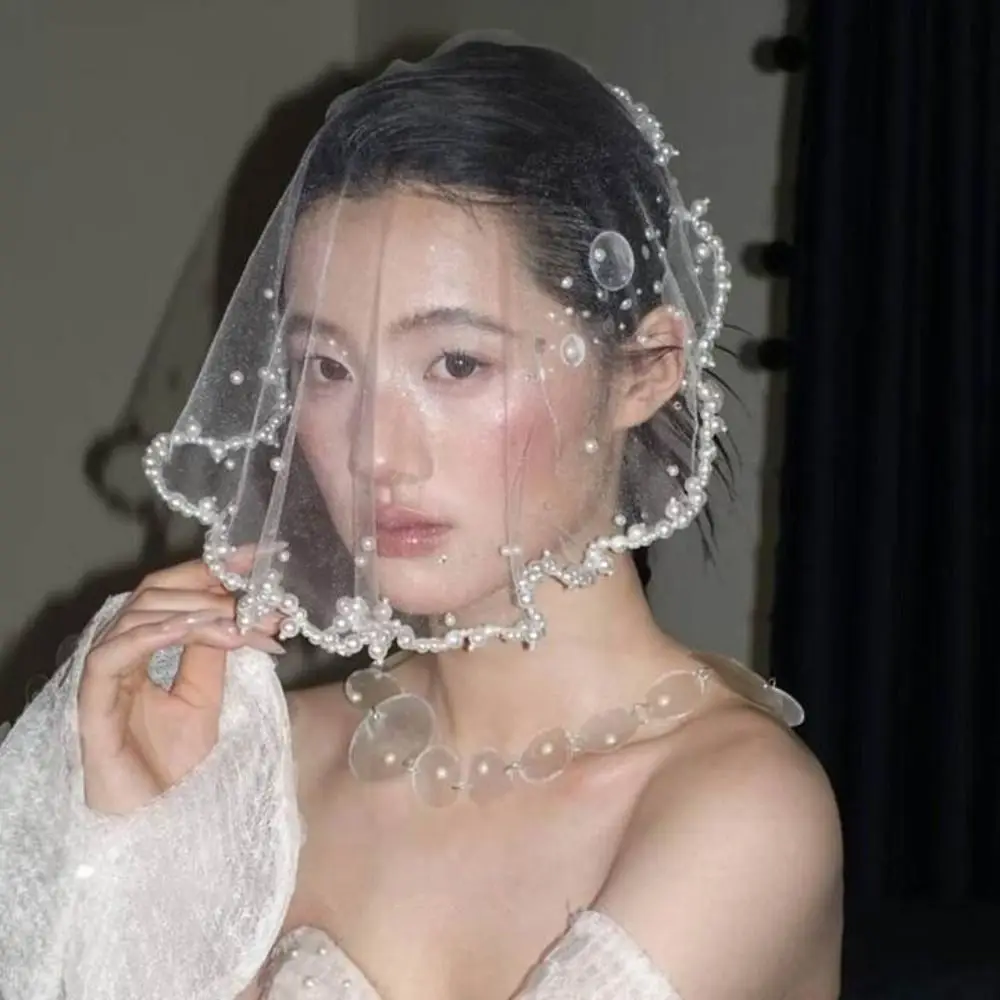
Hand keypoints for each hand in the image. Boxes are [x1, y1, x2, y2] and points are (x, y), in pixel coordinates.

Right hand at [77, 549, 283, 813]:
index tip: (256, 557)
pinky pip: (111, 655)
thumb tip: (243, 611)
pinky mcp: (91, 704)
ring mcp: (103, 676)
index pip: (173, 592)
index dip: (211, 570)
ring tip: (238, 619)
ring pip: (137, 615)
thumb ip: (213, 653)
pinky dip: (150, 635)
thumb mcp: (205, 697)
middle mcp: (120, 652)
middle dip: (211, 587)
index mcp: (145, 648)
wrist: (155, 824)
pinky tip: (188, 630)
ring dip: (195, 611)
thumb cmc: (173, 767)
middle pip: (155, 593)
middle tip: (259, 597)